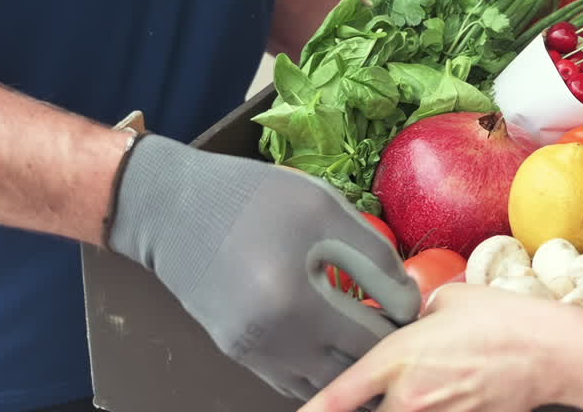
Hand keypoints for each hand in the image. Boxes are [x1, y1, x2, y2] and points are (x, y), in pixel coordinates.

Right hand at [105, 134, 420, 399]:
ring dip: (348, 361)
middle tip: (392, 318)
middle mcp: (272, 342)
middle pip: (350, 372)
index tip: (407, 302)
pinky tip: (331, 333)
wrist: (174, 209)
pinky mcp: (239, 353)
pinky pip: (292, 379)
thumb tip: (408, 300)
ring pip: (321, 383)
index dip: (400, 325)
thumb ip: (375, 257)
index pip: (373, 341)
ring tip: (363, 325)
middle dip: (378, 348)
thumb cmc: (254, 199)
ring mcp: (252, 354)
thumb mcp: (325, 210)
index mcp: (296, 303)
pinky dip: (319, 364)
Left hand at [299, 283, 572, 411]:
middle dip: (367, 402)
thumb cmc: (502, 320)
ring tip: (423, 385)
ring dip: (399, 406)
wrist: (548, 352)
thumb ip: (414, 312)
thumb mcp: (447, 300)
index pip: (338, 396)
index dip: (313, 408)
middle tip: (376, 387)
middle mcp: (408, 398)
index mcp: (396, 359)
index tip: (303, 410)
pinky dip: (426, 409)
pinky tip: (443, 394)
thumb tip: (405, 318)